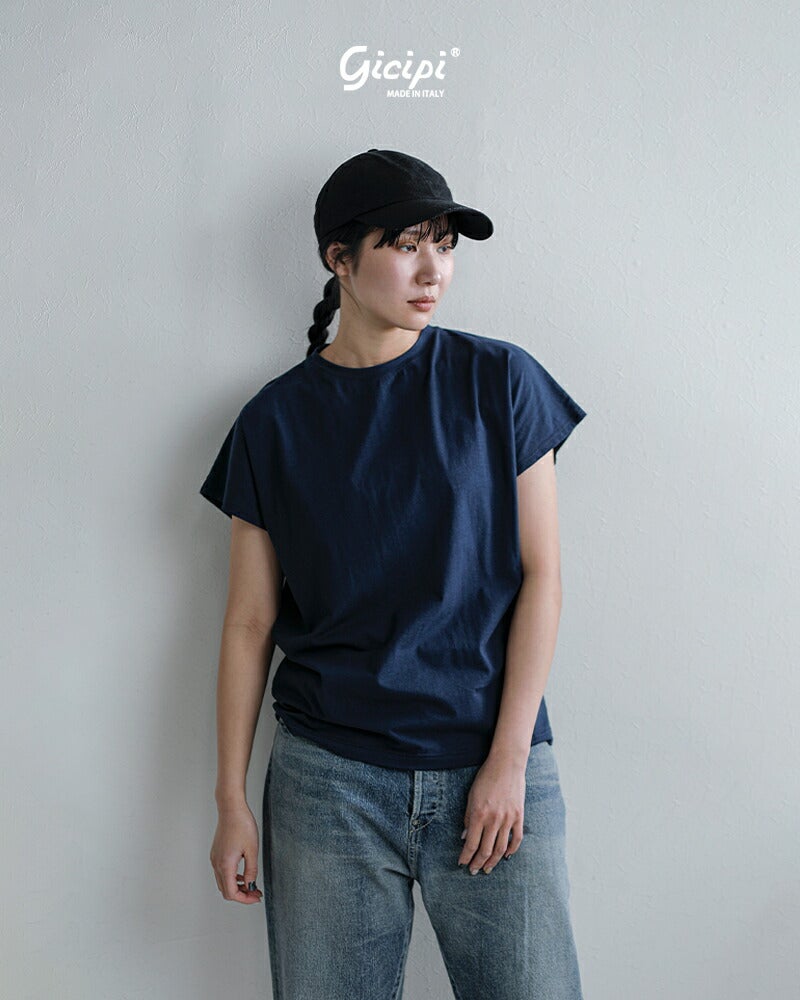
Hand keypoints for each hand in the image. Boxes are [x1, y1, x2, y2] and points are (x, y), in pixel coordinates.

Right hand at [210, 803, 263, 903]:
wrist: (231, 809)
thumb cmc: (242, 825)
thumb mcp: (252, 850)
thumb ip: (252, 870)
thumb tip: (251, 885)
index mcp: (225, 865)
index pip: (231, 893)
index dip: (245, 899)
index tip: (256, 897)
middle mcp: (217, 864)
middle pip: (226, 890)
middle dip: (241, 895)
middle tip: (256, 893)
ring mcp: (215, 858)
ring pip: (223, 882)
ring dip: (237, 886)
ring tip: (252, 884)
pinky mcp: (216, 853)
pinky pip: (222, 872)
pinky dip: (232, 877)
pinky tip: (244, 873)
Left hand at [458, 756, 525, 874]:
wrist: (507, 765)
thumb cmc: (486, 778)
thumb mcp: (471, 796)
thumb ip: (468, 818)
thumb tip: (465, 837)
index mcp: (479, 815)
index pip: (471, 844)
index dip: (465, 857)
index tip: (461, 863)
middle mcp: (494, 820)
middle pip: (485, 850)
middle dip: (477, 863)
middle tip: (473, 870)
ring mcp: (508, 819)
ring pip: (500, 848)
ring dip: (492, 861)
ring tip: (487, 869)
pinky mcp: (519, 816)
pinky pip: (516, 839)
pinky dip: (511, 850)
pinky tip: (505, 856)